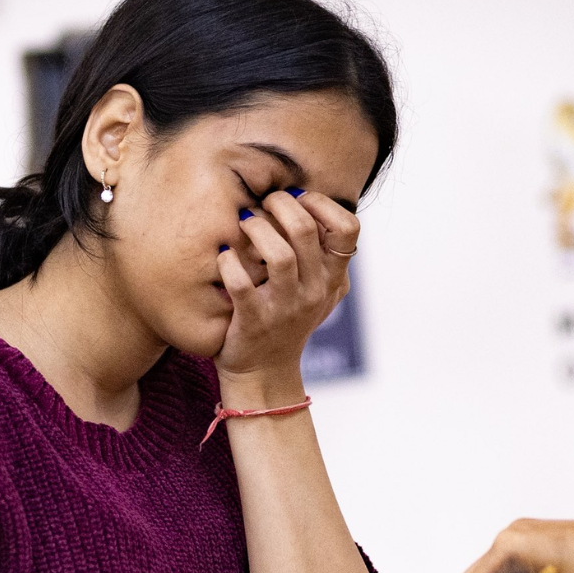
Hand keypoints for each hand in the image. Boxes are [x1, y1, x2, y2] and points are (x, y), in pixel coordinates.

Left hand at [214, 190, 357, 379]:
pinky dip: (229, 262)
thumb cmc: (288, 320)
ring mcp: (285, 307)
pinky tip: (225, 256)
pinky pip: (240, 283)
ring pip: (277, 254)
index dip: (323, 204)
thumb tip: (310, 205)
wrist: (265, 372)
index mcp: (332, 278)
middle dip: (279, 204)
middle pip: (305, 230)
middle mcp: (314, 291)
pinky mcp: (254, 321)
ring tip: (245, 222)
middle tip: (264, 203)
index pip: (348, 229)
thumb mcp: (319, 291)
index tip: (299, 199)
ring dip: (256, 228)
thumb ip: (324, 255)